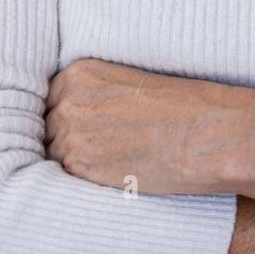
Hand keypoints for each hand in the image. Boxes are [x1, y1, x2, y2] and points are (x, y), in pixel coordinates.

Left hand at [44, 58, 233, 193]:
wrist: (205, 134)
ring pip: (53, 154)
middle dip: (67, 139)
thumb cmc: (182, 108)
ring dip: (72, 162)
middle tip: (99, 150)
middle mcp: (69, 100)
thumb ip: (95, 97)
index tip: (84, 128)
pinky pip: (64, 178)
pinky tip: (107, 177)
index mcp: (80, 72)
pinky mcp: (81, 166)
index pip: (51, 99)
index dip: (66, 117)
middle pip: (49, 127)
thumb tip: (73, 122)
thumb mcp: (130, 83)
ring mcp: (72, 134)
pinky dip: (81, 181)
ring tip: (106, 165)